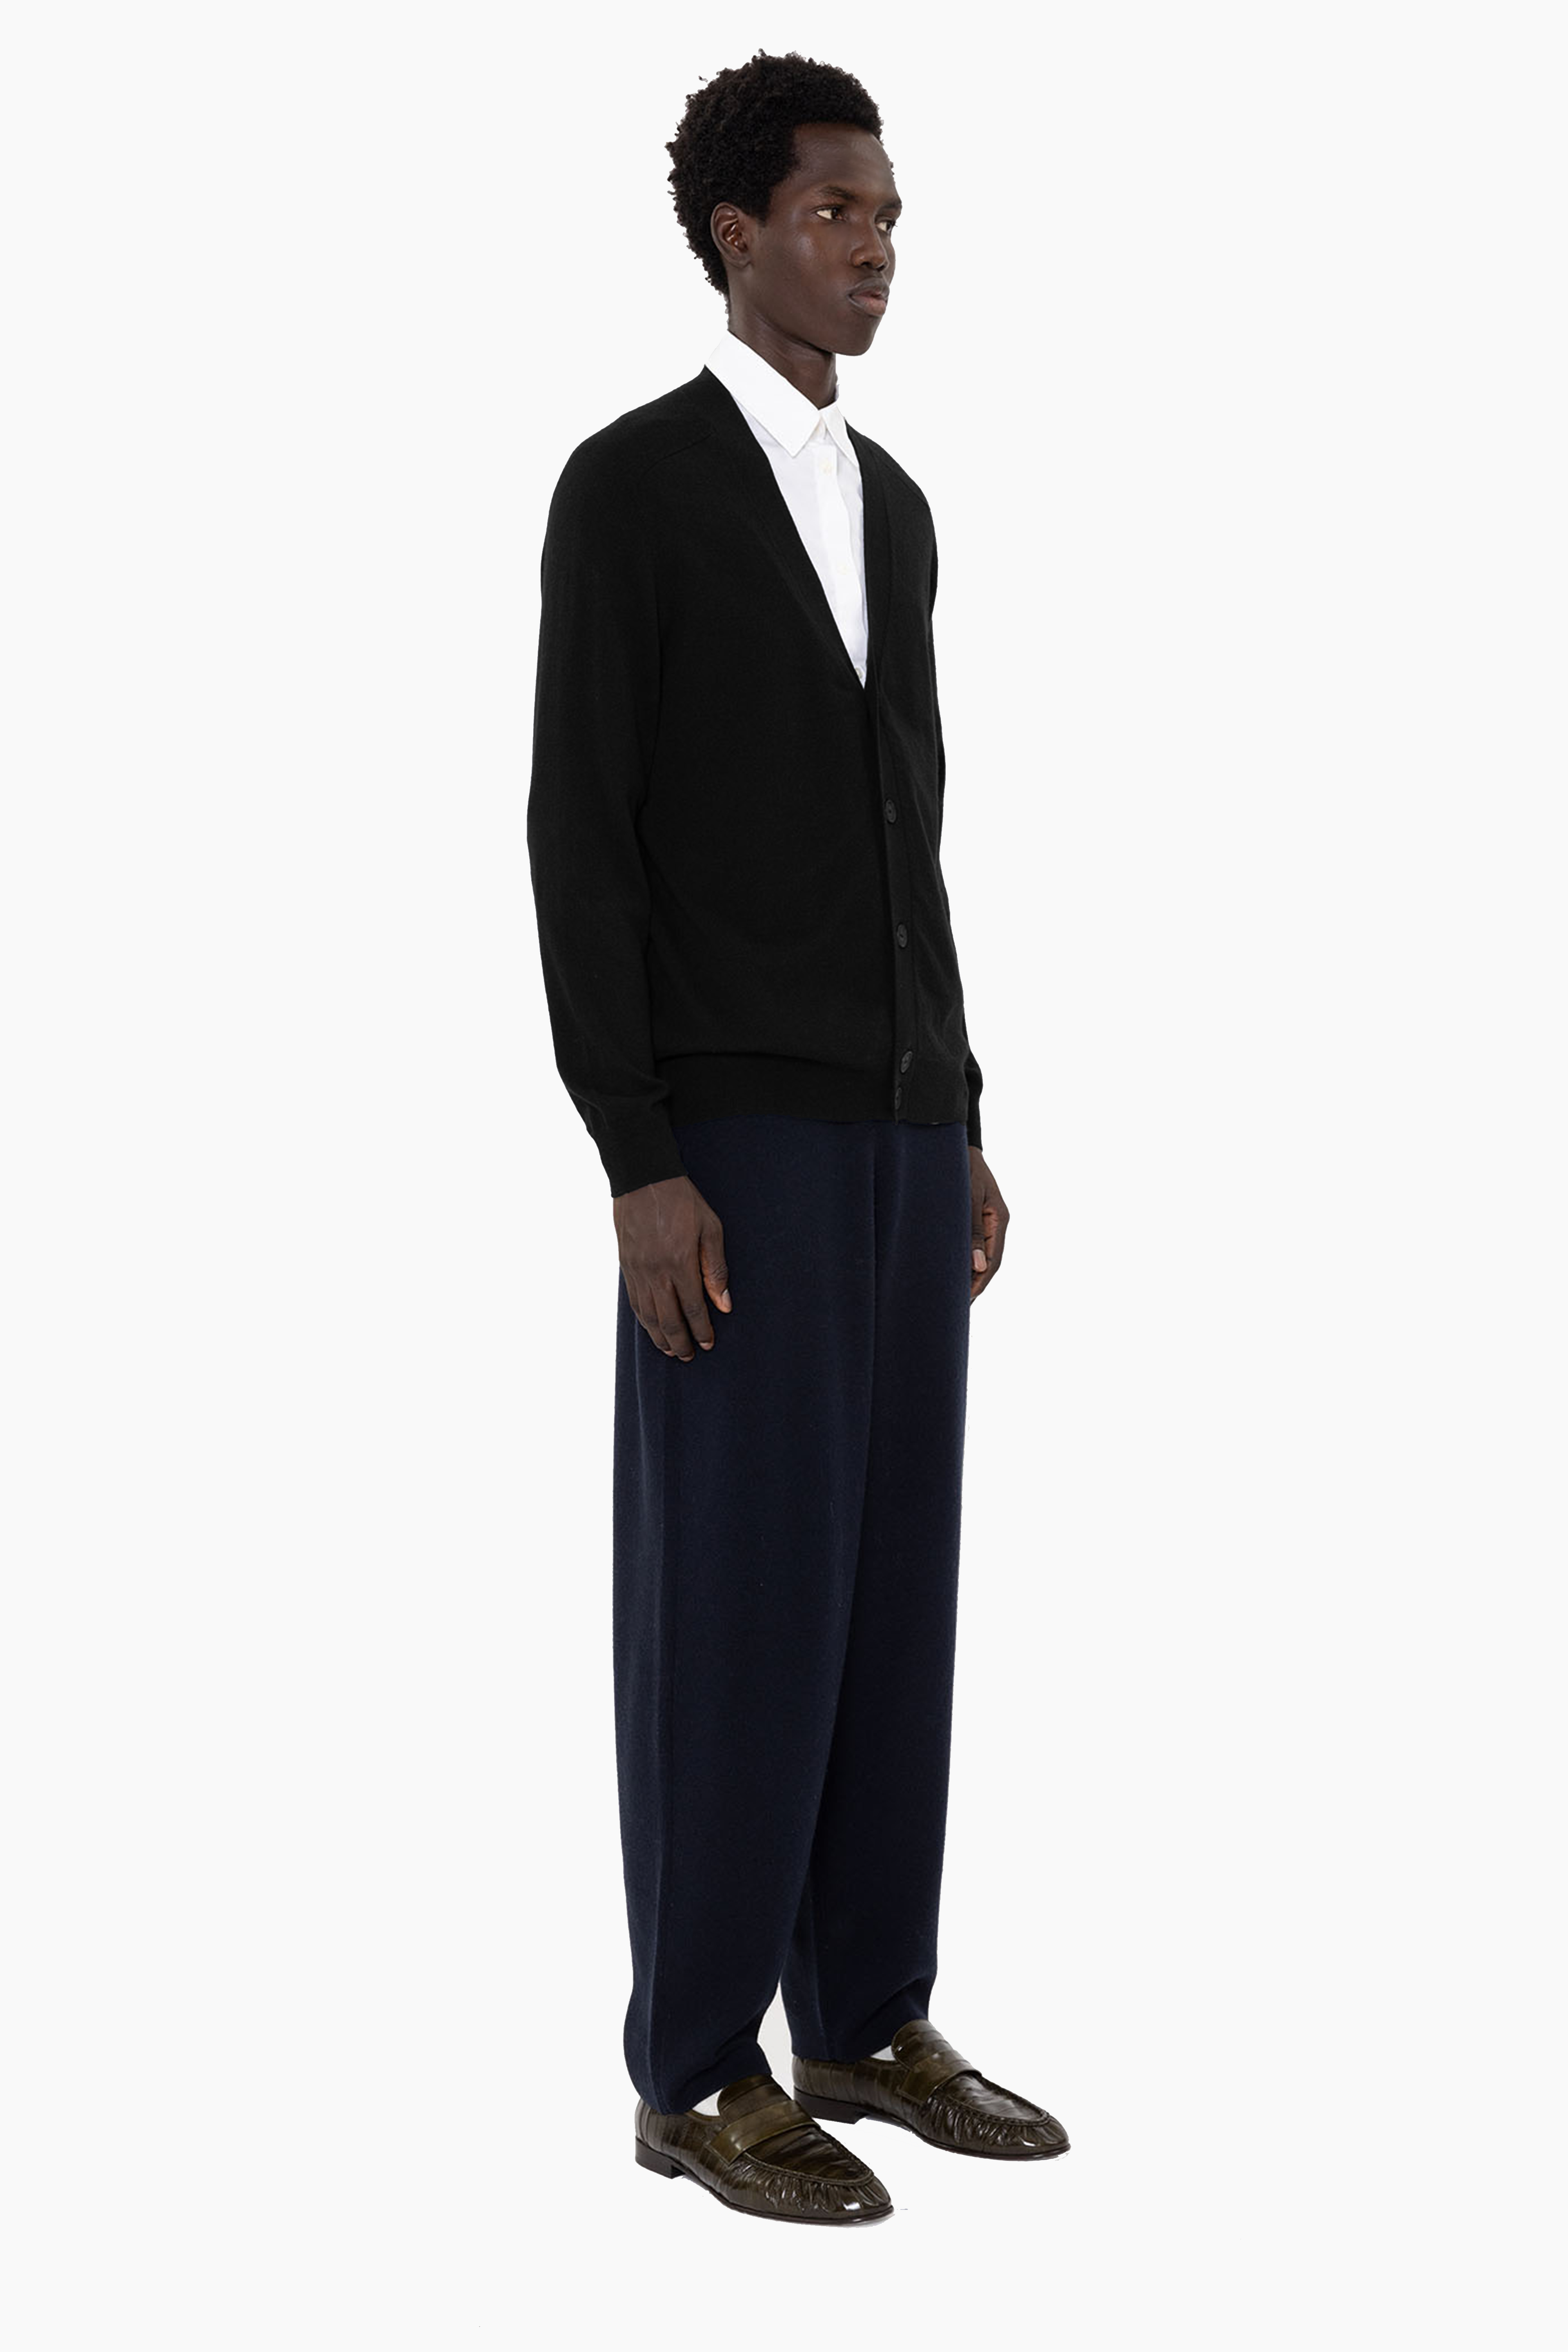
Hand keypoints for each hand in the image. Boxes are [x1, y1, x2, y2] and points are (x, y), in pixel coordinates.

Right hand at [613, 1174, 731, 1358]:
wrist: (643, 1178)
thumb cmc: (683, 1200)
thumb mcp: (711, 1229)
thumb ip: (716, 1269)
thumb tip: (724, 1305)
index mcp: (680, 1263)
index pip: (692, 1309)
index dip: (701, 1330)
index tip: (708, 1345)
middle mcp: (656, 1272)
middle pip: (668, 1319)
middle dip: (680, 1342)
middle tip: (688, 1356)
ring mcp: (637, 1270)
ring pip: (648, 1315)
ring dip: (660, 1337)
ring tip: (671, 1350)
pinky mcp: (625, 1265)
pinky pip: (634, 1302)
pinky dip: (644, 1320)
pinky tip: (651, 1327)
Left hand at [969, 1146, 1007, 1301]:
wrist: (956, 1146)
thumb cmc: (962, 1168)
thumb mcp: (967, 1198)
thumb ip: (973, 1231)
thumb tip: (978, 1265)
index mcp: (999, 1219)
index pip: (995, 1259)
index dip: (981, 1281)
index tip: (967, 1298)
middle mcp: (996, 1223)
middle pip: (990, 1261)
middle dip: (976, 1283)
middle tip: (959, 1305)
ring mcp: (987, 1221)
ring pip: (983, 1255)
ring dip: (971, 1274)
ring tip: (955, 1295)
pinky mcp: (976, 1218)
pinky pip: (974, 1245)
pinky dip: (966, 1260)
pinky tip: (954, 1271)